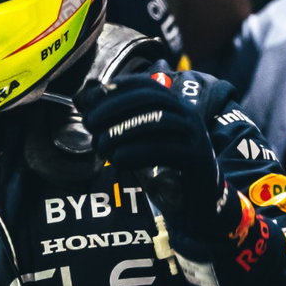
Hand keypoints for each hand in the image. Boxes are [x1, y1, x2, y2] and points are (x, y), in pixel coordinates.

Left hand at [76, 76, 224, 223]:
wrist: (201, 201)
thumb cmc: (165, 168)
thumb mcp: (142, 140)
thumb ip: (121, 123)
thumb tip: (84, 104)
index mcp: (175, 105)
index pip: (146, 84)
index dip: (117, 88)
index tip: (91, 101)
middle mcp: (187, 114)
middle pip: (151, 98)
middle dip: (115, 106)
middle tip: (91, 124)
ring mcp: (196, 136)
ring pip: (159, 121)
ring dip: (123, 130)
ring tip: (101, 145)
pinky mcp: (198, 159)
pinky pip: (167, 150)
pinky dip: (139, 152)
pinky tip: (119, 159)